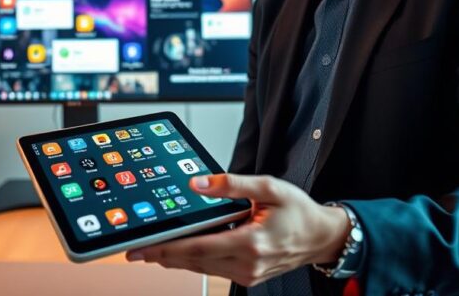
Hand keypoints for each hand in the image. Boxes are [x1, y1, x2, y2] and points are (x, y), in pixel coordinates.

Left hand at [125, 173, 350, 286]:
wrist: (322, 237)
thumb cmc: (299, 211)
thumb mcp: (268, 187)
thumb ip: (231, 185)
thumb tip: (198, 182)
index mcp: (251, 242)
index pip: (198, 248)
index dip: (167, 249)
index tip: (144, 248)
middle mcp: (247, 264)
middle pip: (194, 262)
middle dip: (163, 256)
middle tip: (136, 250)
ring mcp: (247, 274)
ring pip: (202, 268)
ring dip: (176, 260)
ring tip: (151, 250)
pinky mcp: (248, 277)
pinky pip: (214, 270)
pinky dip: (195, 261)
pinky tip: (181, 252)